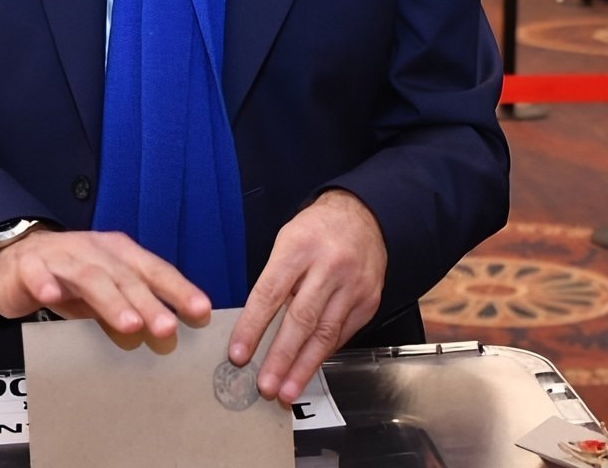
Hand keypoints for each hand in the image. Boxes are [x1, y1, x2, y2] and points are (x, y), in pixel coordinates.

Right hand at [0, 229, 211, 339]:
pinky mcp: (29, 265)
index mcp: (118, 253)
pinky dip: (46, 283)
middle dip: (148, 302)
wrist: (14, 259)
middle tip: (167, 328)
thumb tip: (166, 333)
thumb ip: (130, 307)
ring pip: (89, 276)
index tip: (201, 311)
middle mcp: (93, 249)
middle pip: (125, 275)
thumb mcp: (104, 292)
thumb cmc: (67, 277)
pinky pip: (38, 273)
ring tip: (129, 324)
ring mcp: (61, 255)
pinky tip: (52, 297)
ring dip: (110, 300)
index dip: (177, 289)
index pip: (154, 269)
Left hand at [229, 189, 385, 403]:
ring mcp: (353, 285)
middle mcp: (329, 267)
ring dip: (303, 367)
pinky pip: (343, 334)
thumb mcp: (286, 241)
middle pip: (301, 319)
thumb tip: (253, 328)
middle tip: (265, 386)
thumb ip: (273, 280)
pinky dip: (323, 353)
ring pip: (325, 334)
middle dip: (280, 358)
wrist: (364, 217)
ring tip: (286, 391)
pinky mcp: (369, 301)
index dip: (252, 327)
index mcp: (298, 248)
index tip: (238, 355)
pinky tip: (309, 369)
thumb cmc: (315, 231)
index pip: (269, 293)